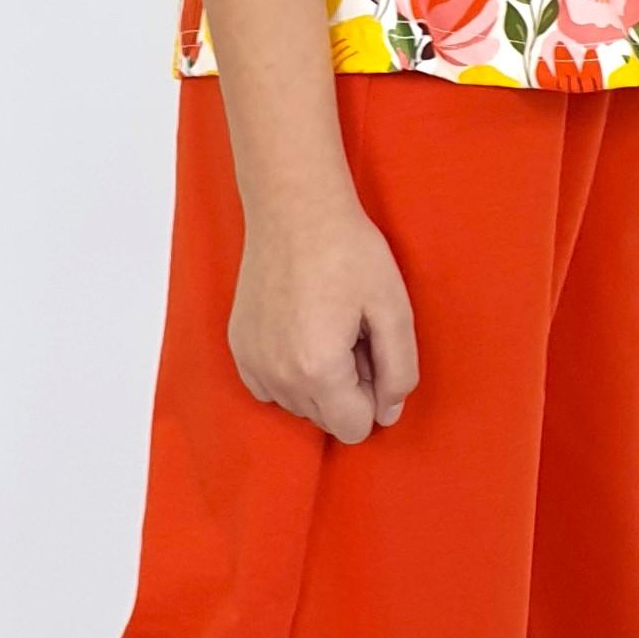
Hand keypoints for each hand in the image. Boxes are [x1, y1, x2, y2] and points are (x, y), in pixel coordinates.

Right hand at [228, 195, 418, 440]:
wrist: (294, 208)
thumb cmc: (347, 251)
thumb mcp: (393, 308)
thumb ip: (399, 370)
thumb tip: (388, 412)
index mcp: (319, 371)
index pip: (354, 429)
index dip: (374, 396)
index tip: (372, 352)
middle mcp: (278, 376)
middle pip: (326, 419)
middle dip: (347, 388)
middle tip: (352, 333)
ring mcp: (252, 362)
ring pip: (298, 404)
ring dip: (318, 380)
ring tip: (326, 325)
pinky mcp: (239, 346)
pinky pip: (270, 387)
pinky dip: (290, 370)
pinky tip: (301, 329)